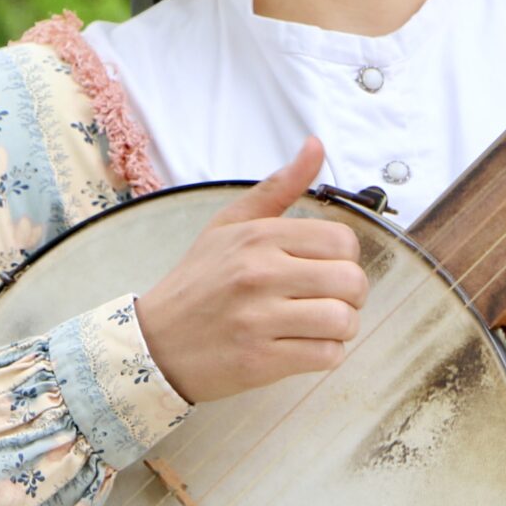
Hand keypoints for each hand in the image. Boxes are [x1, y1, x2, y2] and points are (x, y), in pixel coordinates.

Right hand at [134, 135, 367, 403]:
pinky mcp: (261, 361)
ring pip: (344, 321)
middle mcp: (260, 274)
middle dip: (351, 295)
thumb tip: (316, 145)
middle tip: (330, 300)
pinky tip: (306, 347)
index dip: (345, 258)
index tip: (326, 268)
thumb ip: (279, 187)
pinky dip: (327, 354)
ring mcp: (259, 320)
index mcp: (258, 237)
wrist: (153, 342)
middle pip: (351, 282)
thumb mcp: (230, 225)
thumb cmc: (197, 281)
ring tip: (320, 325)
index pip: (342, 241)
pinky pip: (327, 356)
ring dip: (342, 327)